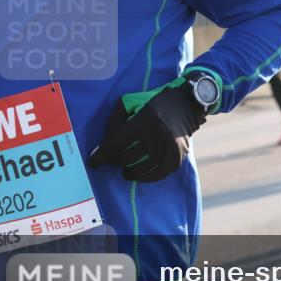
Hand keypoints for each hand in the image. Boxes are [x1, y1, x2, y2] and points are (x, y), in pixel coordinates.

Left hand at [89, 82, 205, 181]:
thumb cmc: (153, 103)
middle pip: (127, 157)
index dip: (101, 156)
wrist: (186, 104)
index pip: (115, 144)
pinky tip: (140, 175)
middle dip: (116, 161)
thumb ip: (114, 121)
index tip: (93, 163)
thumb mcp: (130, 103)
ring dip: (130, 172)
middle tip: (114, 160)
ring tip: (126, 171)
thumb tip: (102, 146)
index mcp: (142, 121)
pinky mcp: (177, 156)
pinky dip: (147, 177)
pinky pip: (159, 174)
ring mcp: (168, 148)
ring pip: (142, 168)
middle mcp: (156, 136)